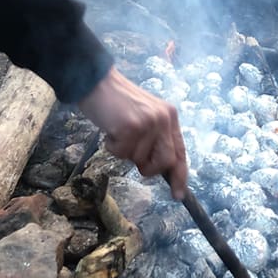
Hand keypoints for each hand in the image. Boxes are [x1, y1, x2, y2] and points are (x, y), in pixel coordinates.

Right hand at [78, 67, 187, 198]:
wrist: (97, 82)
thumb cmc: (117, 103)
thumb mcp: (145, 116)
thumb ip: (155, 138)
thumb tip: (160, 169)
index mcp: (170, 116)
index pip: (180, 152)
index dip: (180, 175)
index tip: (178, 195)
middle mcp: (164, 119)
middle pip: (165, 162)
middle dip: (148, 167)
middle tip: (132, 154)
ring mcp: (149, 122)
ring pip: (139, 159)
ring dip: (123, 152)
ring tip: (118, 131)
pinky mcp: (131, 127)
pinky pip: (121, 153)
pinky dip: (111, 146)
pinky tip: (110, 129)